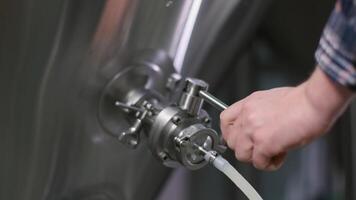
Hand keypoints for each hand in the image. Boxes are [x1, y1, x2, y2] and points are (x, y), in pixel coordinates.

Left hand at [220, 68, 352, 170]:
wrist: (313, 102)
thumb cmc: (301, 100)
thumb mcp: (271, 99)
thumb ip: (259, 112)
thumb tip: (260, 125)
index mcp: (248, 104)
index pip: (225, 120)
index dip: (230, 132)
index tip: (238, 138)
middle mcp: (247, 116)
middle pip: (231, 141)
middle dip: (245, 148)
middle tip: (260, 147)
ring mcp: (253, 130)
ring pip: (242, 155)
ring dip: (256, 158)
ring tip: (272, 152)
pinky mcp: (264, 144)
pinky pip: (259, 163)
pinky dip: (270, 164)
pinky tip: (281, 155)